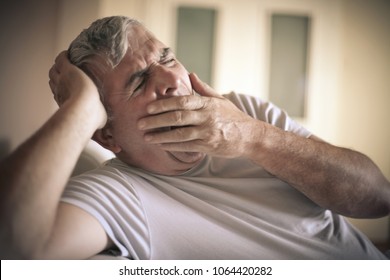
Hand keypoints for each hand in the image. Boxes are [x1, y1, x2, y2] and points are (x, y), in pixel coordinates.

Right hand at [48, 51, 106, 127]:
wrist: (85, 109)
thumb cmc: (91, 119)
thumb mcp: (97, 121)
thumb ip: (101, 122)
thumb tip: (107, 129)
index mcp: (65, 102)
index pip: (58, 92)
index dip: (61, 88)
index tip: (67, 87)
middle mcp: (60, 90)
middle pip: (53, 80)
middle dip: (57, 76)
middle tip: (64, 73)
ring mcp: (63, 79)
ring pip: (55, 70)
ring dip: (59, 66)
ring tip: (64, 63)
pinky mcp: (68, 69)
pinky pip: (61, 59)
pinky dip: (64, 56)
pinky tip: (68, 54)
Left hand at [138, 73, 260, 157]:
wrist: (250, 136)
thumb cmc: (232, 117)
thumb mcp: (219, 99)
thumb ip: (203, 88)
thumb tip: (190, 74)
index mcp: (208, 103)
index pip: (182, 101)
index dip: (164, 104)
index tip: (148, 106)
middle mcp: (207, 117)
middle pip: (178, 118)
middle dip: (156, 120)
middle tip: (140, 122)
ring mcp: (208, 133)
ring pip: (180, 134)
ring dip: (161, 136)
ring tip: (146, 136)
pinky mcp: (208, 146)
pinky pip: (186, 146)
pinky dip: (172, 146)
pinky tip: (160, 145)